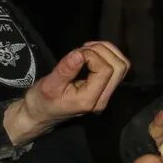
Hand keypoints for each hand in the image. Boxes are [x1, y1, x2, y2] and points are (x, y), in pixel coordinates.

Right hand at [3, 40, 129, 144]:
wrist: (41, 114)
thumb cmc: (42, 101)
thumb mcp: (48, 85)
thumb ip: (65, 70)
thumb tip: (79, 54)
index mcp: (89, 99)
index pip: (106, 70)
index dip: (92, 55)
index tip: (74, 55)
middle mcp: (102, 98)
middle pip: (120, 67)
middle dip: (103, 51)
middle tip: (83, 48)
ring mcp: (105, 94)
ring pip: (122, 66)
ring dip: (107, 51)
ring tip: (87, 48)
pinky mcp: (104, 88)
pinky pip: (116, 69)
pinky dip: (106, 55)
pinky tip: (90, 53)